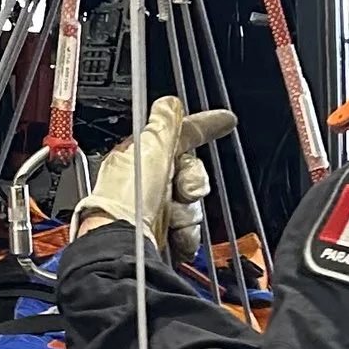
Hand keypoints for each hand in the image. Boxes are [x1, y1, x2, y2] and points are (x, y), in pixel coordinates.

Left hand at [75, 99, 236, 253]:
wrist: (122, 245)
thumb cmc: (127, 199)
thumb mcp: (149, 149)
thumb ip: (164, 124)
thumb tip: (169, 103)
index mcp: (142, 156)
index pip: (179, 135)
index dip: (203, 127)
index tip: (226, 121)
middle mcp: (147, 182)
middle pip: (192, 172)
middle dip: (193, 182)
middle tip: (184, 191)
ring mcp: (154, 209)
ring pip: (193, 204)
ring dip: (189, 213)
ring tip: (174, 219)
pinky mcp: (161, 235)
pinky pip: (190, 230)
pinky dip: (187, 235)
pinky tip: (177, 237)